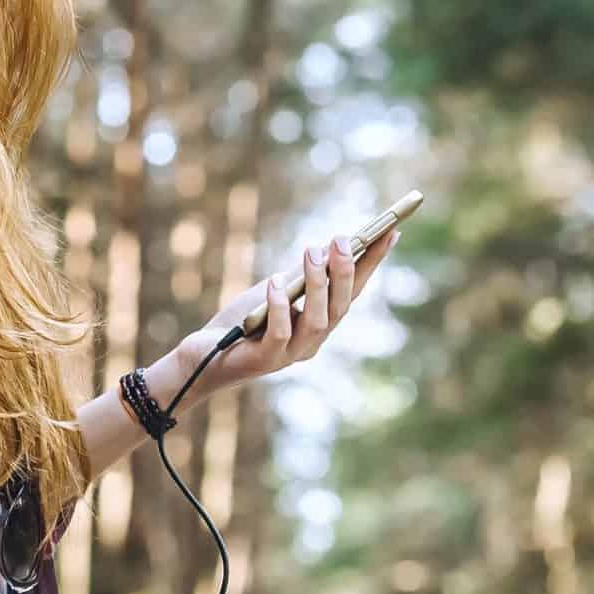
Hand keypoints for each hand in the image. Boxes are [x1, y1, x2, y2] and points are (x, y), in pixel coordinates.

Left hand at [164, 228, 400, 407]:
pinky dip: (280, 306)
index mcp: (321, 325)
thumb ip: (302, 276)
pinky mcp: (264, 360)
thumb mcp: (277, 292)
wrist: (204, 356)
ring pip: (317, 321)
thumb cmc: (243, 323)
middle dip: (344, 272)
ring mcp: (290, 354)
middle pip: (341, 308)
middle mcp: (312, 342)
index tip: (390, 233)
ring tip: (312, 251)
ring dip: (317, 284)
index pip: (353, 292)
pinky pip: (279, 333)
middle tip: (342, 238)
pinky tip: (274, 282)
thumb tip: (329, 246)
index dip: (372, 265)